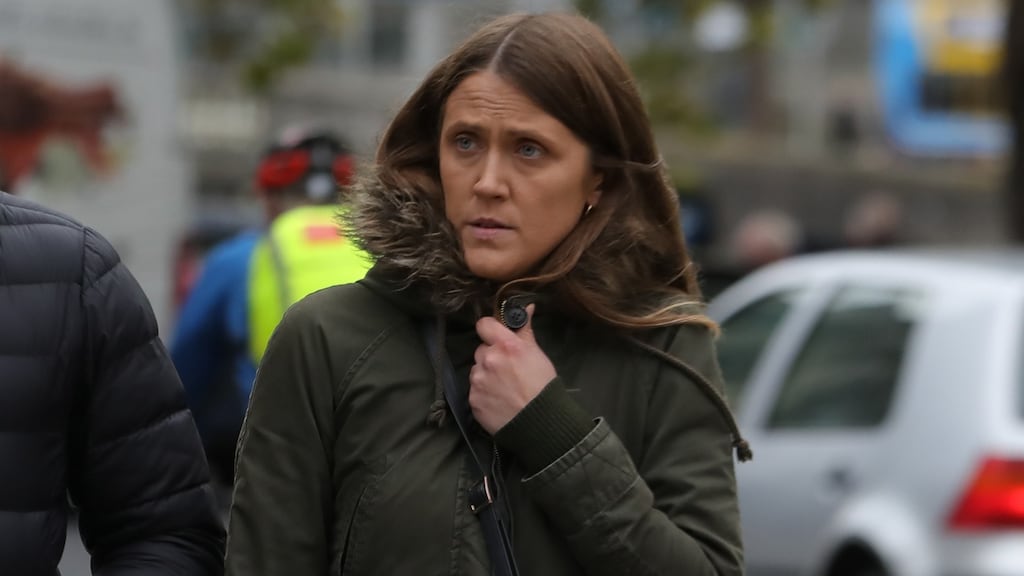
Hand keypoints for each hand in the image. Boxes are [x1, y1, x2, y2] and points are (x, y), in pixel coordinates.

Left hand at [470, 304, 556, 434]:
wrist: (540, 423)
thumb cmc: (543, 387)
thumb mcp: (537, 355)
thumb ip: (525, 331)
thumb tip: (528, 308)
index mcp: (505, 345)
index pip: (484, 324)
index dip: (489, 329)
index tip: (496, 336)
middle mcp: (488, 359)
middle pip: (481, 350)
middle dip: (491, 356)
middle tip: (506, 369)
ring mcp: (478, 380)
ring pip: (477, 370)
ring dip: (486, 375)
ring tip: (503, 388)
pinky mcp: (472, 399)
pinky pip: (474, 390)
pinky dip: (483, 393)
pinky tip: (498, 400)